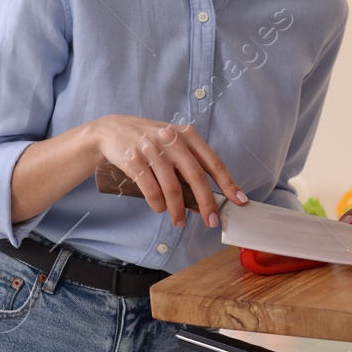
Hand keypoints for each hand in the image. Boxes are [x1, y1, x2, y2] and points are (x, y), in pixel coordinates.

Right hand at [89, 115, 246, 229]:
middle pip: (196, 177)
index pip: (213, 162)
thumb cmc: (148, 140)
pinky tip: (160, 209)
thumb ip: (188, 165)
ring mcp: (152, 149)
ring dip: (177, 210)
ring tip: (179, 221)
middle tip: (212, 222)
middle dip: (206, 203)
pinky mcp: (134, 159)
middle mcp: (172, 139)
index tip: (240, 200)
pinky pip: (151, 190)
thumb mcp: (172, 142)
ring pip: (172, 187)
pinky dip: (158, 204)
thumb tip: (206, 200)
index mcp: (187, 135)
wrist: (111, 130)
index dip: (228, 182)